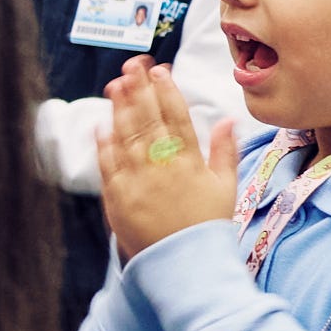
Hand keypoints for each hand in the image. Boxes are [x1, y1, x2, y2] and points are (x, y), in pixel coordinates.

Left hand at [97, 60, 240, 263]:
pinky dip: (104, 144)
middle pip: (149, 120)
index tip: (161, 70)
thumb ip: (225, 151)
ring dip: (120, 109)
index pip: (177, 118)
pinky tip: (101, 124)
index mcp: (191, 163)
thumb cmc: (207, 225)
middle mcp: (163, 168)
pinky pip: (108, 165)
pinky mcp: (117, 198)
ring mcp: (138, 182)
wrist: (185, 265)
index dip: (168, 91)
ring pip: (126, 137)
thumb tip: (229, 118)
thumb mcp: (225, 187)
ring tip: (115, 84)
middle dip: (140, 90)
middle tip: (132, 65)